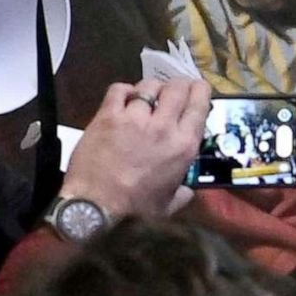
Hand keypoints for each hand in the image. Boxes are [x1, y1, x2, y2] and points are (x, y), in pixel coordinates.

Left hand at [62, 79, 211, 218]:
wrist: (96, 208)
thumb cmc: (135, 211)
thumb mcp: (168, 205)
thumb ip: (181, 194)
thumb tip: (187, 191)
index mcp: (183, 146)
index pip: (199, 104)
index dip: (200, 90)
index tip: (198, 88)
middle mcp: (163, 126)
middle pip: (177, 88)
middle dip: (177, 85)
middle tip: (173, 90)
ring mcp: (134, 118)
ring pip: (149, 86)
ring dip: (151, 89)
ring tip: (146, 96)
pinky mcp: (108, 116)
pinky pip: (118, 89)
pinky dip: (124, 90)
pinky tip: (124, 98)